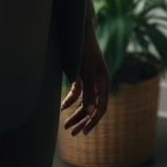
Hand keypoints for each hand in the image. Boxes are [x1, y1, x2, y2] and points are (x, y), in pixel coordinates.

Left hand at [60, 20, 109, 135]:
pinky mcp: (81, 77)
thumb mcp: (87, 71)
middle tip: (72, 133)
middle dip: (82, 120)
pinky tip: (62, 107)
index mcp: (104, 82)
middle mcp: (98, 83)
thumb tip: (90, 112)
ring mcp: (89, 80)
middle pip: (92, 107)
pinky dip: (70, 100)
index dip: (93, 120)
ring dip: (75, 113)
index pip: (101, 107)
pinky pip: (77, 93)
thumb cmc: (85, 50)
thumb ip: (89, 92)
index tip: (84, 132)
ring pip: (84, 102)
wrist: (78, 33)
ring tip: (65, 125)